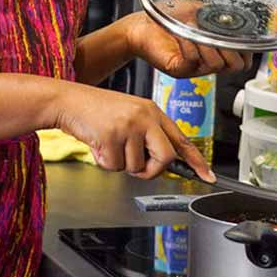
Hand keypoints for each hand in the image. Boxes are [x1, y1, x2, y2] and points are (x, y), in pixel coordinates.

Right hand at [50, 82, 215, 181]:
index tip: (208, 176)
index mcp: (152, 111)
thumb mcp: (129, 116)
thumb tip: (160, 162)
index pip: (181, 139)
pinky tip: (97, 143)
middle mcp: (145, 116)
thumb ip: (147, 135)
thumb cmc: (96, 111)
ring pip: (136, 166)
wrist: (68, 100)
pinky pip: (115, 166)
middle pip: (166, 158)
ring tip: (108, 142)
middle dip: (151, 170)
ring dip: (120, 163)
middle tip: (135, 164)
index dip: (197, 161)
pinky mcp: (111, 135)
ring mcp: (129, 125)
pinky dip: (104, 161)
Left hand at [121, 11, 252, 78]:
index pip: (241, 60)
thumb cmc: (167, 16)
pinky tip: (184, 34)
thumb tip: (234, 17)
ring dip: (209, 43)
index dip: (246, 49)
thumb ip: (218, 16)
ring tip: (195, 28)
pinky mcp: (179, 69)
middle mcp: (207, 62)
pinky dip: (191, 45)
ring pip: (217, 64)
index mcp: (215, 50)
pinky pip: (193, 61)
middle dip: (232, 47)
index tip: (240, 35)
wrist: (141, 25)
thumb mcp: (199, 11)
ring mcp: (194, 68)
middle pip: (235, 66)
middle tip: (219, 34)